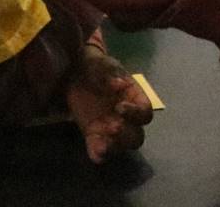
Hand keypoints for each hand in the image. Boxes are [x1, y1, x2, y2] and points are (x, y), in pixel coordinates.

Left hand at [63, 47, 153, 163]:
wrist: (74, 73)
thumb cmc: (95, 66)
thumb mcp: (100, 65)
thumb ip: (108, 74)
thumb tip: (119, 84)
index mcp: (134, 98)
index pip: (145, 113)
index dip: (136, 113)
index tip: (119, 106)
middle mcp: (126, 118)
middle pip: (136, 136)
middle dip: (126, 135)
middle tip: (112, 127)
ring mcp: (110, 129)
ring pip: (122, 146)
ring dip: (114, 146)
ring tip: (101, 142)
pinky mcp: (93, 136)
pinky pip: (100, 151)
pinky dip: (99, 154)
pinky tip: (95, 151)